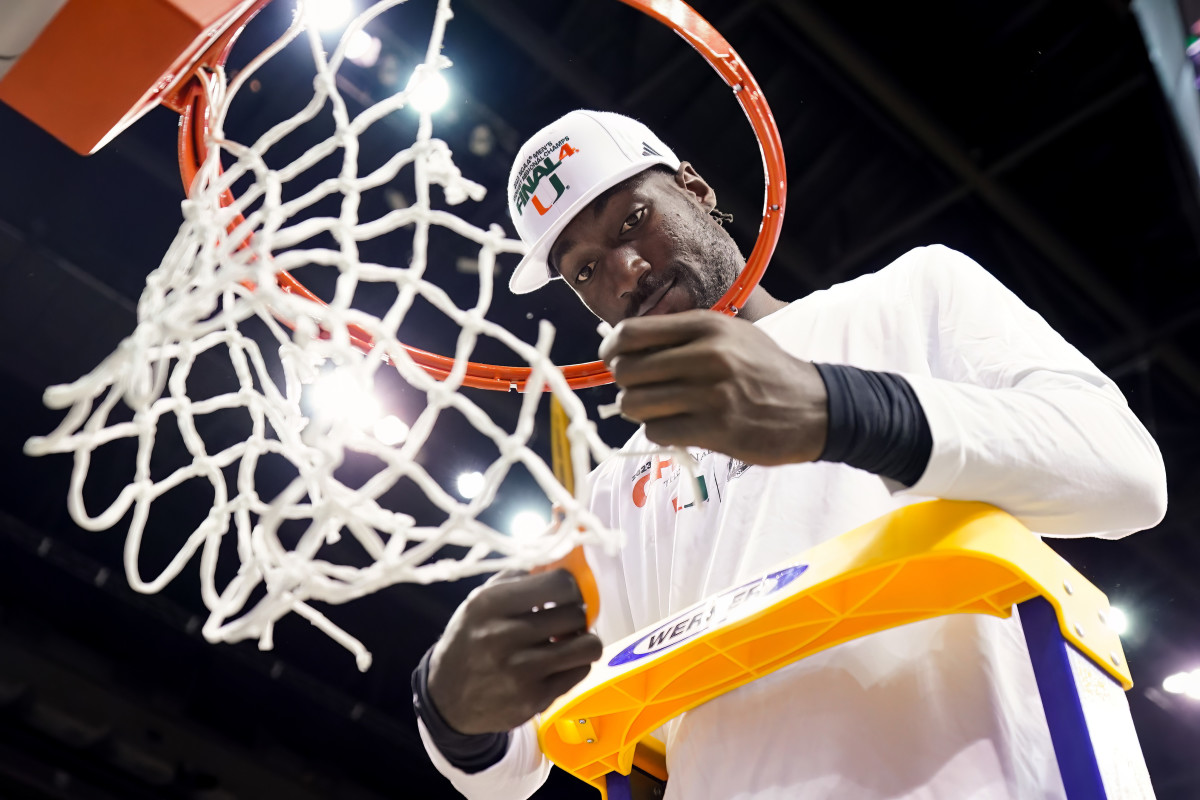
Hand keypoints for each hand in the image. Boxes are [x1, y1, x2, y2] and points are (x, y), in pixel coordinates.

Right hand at [427, 569, 602, 735]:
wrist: (447, 699)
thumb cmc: (470, 640)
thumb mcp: (480, 600)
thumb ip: (519, 576)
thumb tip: (558, 550)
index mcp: (490, 604)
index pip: (559, 583)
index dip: (571, 586)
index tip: (565, 593)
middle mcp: (504, 636)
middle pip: (576, 613)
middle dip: (577, 613)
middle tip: (566, 618)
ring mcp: (520, 671)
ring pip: (588, 646)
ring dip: (584, 640)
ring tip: (569, 639)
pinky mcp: (534, 699)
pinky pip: (580, 671)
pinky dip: (575, 664)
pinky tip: (559, 662)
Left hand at [600, 309, 827, 464]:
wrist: (815, 408)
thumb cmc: (765, 370)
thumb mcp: (730, 335)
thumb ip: (682, 336)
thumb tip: (624, 344)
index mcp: (707, 326)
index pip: (632, 333)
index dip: (611, 350)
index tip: (612, 360)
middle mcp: (708, 355)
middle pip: (627, 370)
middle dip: (625, 384)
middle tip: (640, 390)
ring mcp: (712, 394)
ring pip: (636, 403)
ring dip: (639, 411)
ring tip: (658, 410)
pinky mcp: (716, 429)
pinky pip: (657, 431)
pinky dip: (660, 431)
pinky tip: (678, 426)